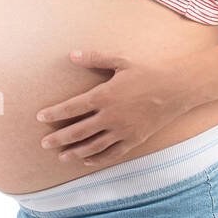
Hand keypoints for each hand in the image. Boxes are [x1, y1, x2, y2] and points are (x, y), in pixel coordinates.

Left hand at [35, 50, 198, 166]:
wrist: (178, 86)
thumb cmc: (149, 69)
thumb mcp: (121, 59)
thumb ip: (95, 58)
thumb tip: (72, 55)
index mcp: (104, 95)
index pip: (72, 108)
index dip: (54, 113)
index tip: (40, 117)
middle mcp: (111, 116)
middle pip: (78, 131)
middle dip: (59, 138)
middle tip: (43, 144)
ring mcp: (123, 130)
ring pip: (93, 146)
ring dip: (75, 152)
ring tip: (61, 157)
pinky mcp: (135, 139)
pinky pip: (113, 153)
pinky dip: (99, 158)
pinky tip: (87, 161)